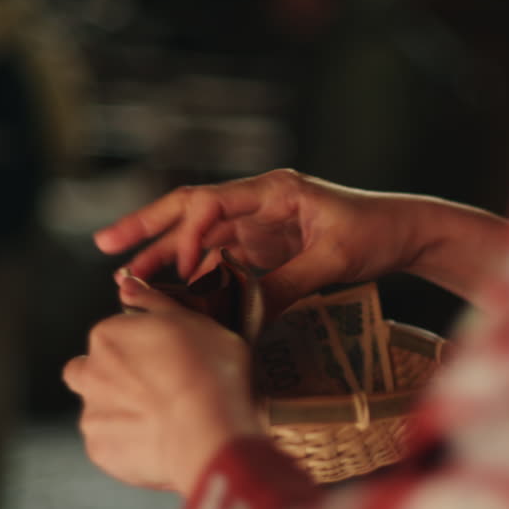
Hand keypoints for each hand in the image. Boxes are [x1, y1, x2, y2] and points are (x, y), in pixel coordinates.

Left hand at [63, 277, 261, 495]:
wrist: (211, 431)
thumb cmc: (211, 371)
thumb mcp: (194, 321)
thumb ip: (154, 301)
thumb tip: (127, 283)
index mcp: (109, 334)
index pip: (111, 337)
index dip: (137, 350)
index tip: (162, 362)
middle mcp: (90, 371)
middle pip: (87, 372)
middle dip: (109, 380)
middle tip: (152, 392)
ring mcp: (92, 413)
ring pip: (98, 411)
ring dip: (120, 414)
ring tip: (161, 422)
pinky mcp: (100, 451)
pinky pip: (109, 446)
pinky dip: (129, 446)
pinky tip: (159, 443)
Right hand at [94, 169, 425, 314]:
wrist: (404, 232)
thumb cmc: (376, 233)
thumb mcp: (334, 260)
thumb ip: (288, 284)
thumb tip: (246, 318)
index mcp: (274, 190)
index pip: (213, 202)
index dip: (189, 233)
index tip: (181, 269)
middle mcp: (258, 202)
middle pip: (191, 208)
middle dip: (147, 225)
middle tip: (104, 244)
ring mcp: (259, 223)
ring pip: (199, 236)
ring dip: (164, 255)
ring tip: (125, 278)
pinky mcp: (264, 245)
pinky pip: (219, 257)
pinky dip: (195, 273)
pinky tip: (171, 292)